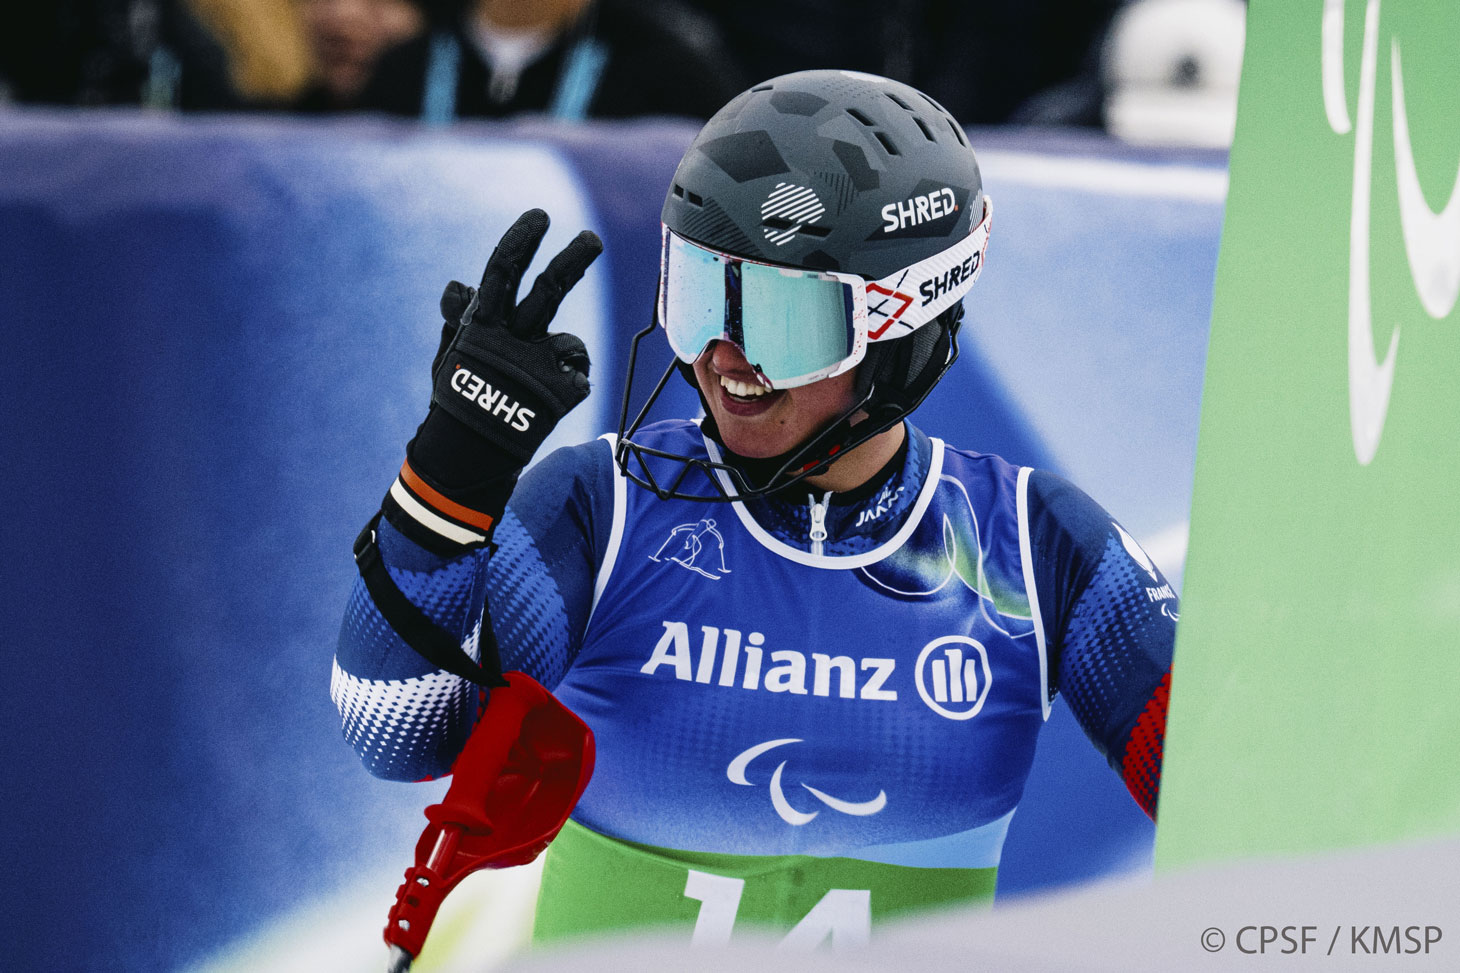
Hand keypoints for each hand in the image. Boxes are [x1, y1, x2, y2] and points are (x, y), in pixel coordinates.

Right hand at [430, 209, 601, 464]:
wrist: (467, 462)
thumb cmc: (459, 404)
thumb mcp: (451, 359)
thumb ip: (460, 320)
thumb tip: (459, 284)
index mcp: (480, 327)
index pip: (502, 273)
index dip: (521, 242)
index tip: (541, 216)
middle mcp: (509, 342)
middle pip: (547, 291)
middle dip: (572, 260)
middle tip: (592, 238)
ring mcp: (537, 368)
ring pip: (570, 341)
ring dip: (566, 352)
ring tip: (540, 382)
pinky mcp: (561, 394)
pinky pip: (577, 375)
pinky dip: (567, 384)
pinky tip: (544, 406)